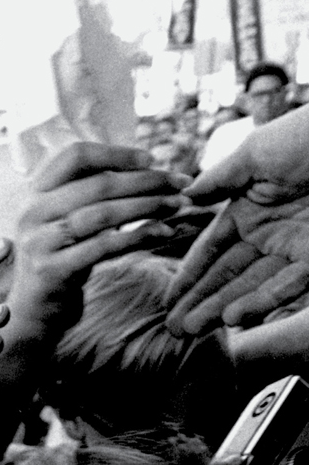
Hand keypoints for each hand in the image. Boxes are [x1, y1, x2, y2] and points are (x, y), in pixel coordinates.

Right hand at [4, 142, 183, 348]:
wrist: (32, 312)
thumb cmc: (62, 261)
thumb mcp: (67, 223)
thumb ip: (92, 197)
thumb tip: (147, 171)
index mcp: (36, 192)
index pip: (76, 156)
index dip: (115, 153)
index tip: (151, 159)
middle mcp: (32, 212)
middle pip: (98, 183)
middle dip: (146, 181)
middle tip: (182, 183)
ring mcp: (39, 242)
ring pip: (103, 213)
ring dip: (148, 206)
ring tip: (178, 205)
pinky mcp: (52, 270)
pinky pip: (103, 247)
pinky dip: (138, 237)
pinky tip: (163, 232)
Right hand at [168, 105, 308, 331]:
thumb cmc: (305, 136)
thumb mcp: (255, 152)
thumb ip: (220, 178)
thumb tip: (185, 194)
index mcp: (247, 208)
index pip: (211, 249)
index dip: (189, 275)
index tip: (168, 299)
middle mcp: (266, 233)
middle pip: (226, 275)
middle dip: (200, 302)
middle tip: (175, 328)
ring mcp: (291, 247)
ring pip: (251, 286)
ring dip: (221, 308)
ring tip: (192, 329)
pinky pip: (287, 285)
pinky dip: (261, 301)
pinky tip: (232, 317)